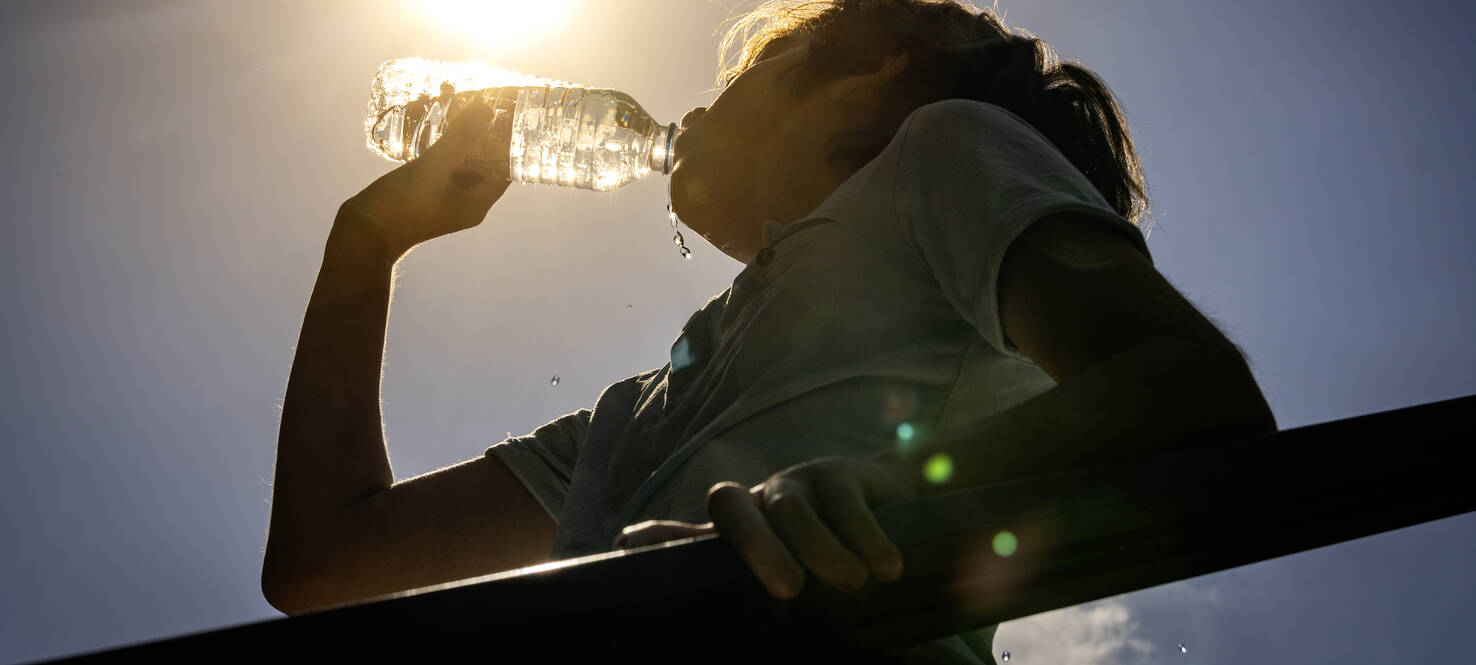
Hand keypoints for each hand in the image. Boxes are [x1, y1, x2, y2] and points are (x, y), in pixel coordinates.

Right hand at [337, 101, 514, 260]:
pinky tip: (427, 117)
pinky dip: (438, 140)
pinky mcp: (425, 191)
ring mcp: (445, 196)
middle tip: (477, 95)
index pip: (506, 166)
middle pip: (484, 158)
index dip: (509, 138)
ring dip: (457, 130)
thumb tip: (488, 110)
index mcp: (478, 202)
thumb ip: (459, 140)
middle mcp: (466, 200)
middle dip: (480, 127)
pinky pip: (440, 161)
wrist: (360, 236)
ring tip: (451, 97)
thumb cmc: (399, 208)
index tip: (507, 108)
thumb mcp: (433, 169)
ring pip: (460, 157)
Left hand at [615, 456, 916, 598]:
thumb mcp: (791, 567)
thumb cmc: (830, 548)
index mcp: (741, 529)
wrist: (893, 506)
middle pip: (733, 507)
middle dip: (755, 547)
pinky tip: (888, 567)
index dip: (663, 536)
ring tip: (854, 583)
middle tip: (789, 590)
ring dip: (821, 548)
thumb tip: (672, 583)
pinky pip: (845, 503)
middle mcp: (759, 499)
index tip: (630, 546)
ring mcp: (797, 481)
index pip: (693, 530)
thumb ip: (742, 578)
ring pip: (790, 509)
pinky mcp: (840, 472)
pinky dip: (867, 537)